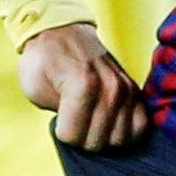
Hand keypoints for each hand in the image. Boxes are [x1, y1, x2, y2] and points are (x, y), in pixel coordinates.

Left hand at [20, 23, 147, 152]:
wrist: (61, 32)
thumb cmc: (44, 61)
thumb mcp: (35, 89)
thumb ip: (57, 115)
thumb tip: (78, 135)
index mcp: (83, 84)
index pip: (73, 137)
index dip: (61, 132)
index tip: (58, 117)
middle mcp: (111, 87)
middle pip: (97, 143)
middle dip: (81, 138)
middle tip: (74, 120)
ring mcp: (127, 89)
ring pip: (119, 140)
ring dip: (103, 137)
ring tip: (91, 122)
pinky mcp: (136, 91)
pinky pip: (140, 127)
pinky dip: (125, 132)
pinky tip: (110, 124)